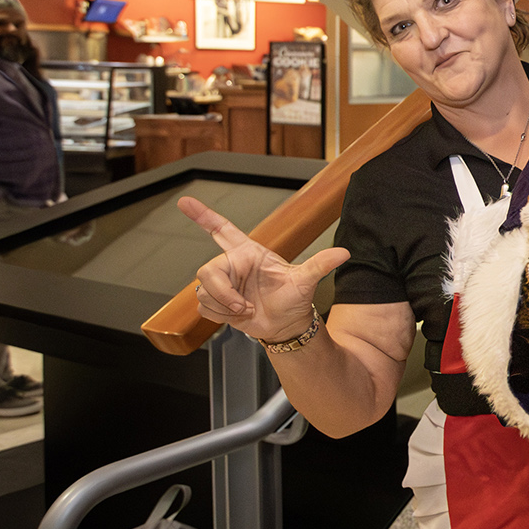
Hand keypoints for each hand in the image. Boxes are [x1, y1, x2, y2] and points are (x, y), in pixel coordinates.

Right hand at [181, 197, 350, 344]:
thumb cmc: (295, 300)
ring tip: (246, 309)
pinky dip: (220, 315)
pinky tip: (237, 315)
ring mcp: (222, 284)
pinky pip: (203, 308)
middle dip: (223, 292)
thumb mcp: (307, 281)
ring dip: (225, 306)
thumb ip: (321, 264)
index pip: (222, 229)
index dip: (203, 215)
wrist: (286, 326)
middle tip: (243, 305)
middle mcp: (232, 265)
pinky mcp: (216, 302)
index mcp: (249, 253)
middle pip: (206, 271)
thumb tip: (344, 253)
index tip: (185, 202)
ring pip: (203, 292)